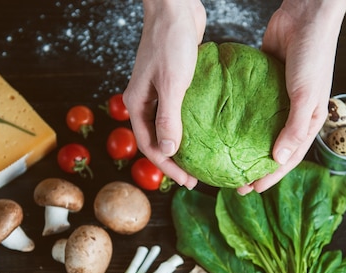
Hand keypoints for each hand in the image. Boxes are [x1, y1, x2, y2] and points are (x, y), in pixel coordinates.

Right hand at [123, 0, 205, 189]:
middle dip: (175, 162)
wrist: (174, 7)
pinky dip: (191, 126)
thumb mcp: (171, 83)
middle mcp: (146, 102)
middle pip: (158, 140)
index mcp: (138, 105)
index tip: (188, 181)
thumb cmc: (170, 42)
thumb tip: (168, 151)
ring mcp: (159, 93)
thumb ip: (168, 118)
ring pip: (169, 128)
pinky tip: (207, 132)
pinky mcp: (175, 83)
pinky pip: (181, 112)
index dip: (167, 167)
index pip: (150, 146)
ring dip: (183, 146)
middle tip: (196, 178)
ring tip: (201, 160)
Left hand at [239, 0, 345, 193]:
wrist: (306, 17)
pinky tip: (221, 125)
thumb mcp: (306, 96)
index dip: (272, 176)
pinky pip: (248, 104)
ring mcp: (277, 98)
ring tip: (226, 158)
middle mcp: (293, 113)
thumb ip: (293, 128)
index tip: (252, 188)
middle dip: (255, 166)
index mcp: (309, 120)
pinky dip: (237, 116)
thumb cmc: (313, 56)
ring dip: (244, 145)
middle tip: (234, 181)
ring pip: (259, 128)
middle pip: (273, 147)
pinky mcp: (262, 82)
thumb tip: (277, 159)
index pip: (290, 157)